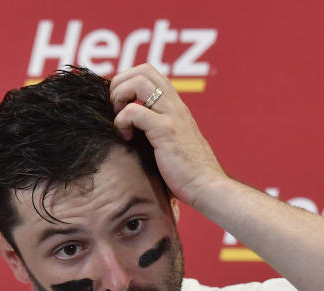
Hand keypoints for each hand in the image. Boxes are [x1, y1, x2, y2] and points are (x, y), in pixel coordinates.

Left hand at [110, 64, 226, 209]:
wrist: (208, 187)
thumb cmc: (188, 172)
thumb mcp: (173, 143)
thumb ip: (158, 130)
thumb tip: (134, 131)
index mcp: (175, 106)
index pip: (149, 72)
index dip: (127, 81)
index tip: (121, 106)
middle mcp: (175, 105)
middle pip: (142, 70)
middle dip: (120, 85)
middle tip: (116, 111)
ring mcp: (171, 115)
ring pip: (138, 83)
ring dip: (119, 98)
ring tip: (120, 122)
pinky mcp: (166, 131)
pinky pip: (134, 112)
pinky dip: (122, 122)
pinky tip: (127, 138)